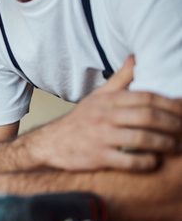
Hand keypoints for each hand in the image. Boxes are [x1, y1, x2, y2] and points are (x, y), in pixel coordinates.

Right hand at [34, 56, 181, 170]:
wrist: (52, 142)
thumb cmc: (81, 120)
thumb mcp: (98, 96)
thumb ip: (120, 79)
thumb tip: (136, 58)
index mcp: (109, 100)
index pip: (146, 97)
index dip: (170, 104)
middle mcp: (105, 116)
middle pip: (147, 117)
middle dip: (172, 124)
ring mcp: (101, 137)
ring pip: (141, 139)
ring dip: (164, 144)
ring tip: (176, 147)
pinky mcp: (98, 157)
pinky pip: (129, 161)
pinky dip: (146, 162)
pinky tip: (154, 161)